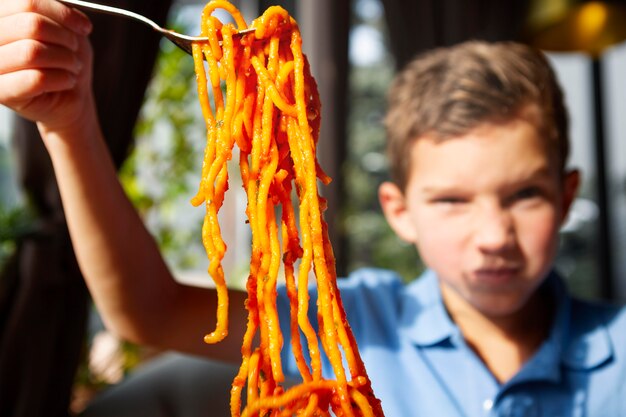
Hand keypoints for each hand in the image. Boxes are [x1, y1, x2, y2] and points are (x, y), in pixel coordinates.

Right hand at [0, 0, 93, 132]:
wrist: (70, 97)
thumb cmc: (64, 59)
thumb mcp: (64, 27)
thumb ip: (55, 8)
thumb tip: (61, 3)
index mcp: (2, 18)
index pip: (26, 2)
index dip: (62, 13)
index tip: (84, 26)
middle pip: (31, 25)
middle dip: (65, 39)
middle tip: (75, 51)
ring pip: (32, 52)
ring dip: (66, 60)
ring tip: (72, 67)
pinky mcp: (2, 93)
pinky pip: (36, 79)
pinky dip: (62, 79)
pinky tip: (67, 81)